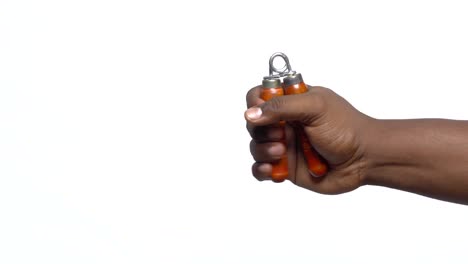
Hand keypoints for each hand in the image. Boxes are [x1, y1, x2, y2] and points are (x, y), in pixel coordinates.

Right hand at [245, 85, 373, 193]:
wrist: (364, 159)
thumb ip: (281, 107)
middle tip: (280, 136)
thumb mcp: (315, 107)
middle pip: (253, 124)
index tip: (265, 113)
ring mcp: (284, 145)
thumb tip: (249, 114)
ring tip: (282, 153)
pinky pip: (260, 169)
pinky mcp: (285, 167)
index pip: (259, 95)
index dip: (255, 103)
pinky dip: (261, 170)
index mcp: (291, 102)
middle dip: (261, 131)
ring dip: (262, 151)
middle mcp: (284, 123)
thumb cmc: (345, 128)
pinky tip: (271, 171)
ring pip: (255, 147)